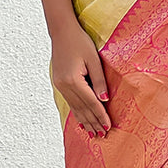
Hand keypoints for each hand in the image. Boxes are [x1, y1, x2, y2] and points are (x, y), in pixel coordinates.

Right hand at [50, 23, 110, 137]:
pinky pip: (70, 103)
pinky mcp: (59, 83)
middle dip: (93, 123)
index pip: (91, 103)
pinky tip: (81, 121)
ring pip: (75, 108)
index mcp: (74, 80)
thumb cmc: (80, 42)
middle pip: (82, 109)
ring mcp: (60, 85)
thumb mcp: (94, 60)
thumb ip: (99, 80)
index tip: (108, 127)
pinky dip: (76, 113)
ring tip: (92, 133)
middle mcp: (64, 86)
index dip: (100, 116)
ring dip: (84, 122)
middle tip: (102, 135)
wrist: (61, 32)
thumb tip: (104, 100)